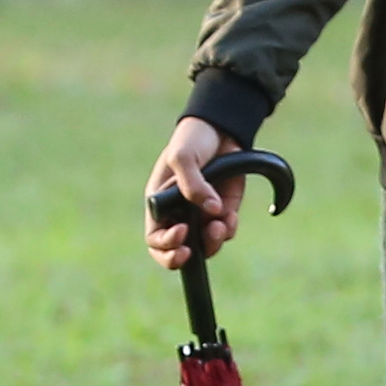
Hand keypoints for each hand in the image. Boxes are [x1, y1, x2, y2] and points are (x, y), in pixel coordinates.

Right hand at [145, 117, 235, 270]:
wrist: (220, 129)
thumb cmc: (191, 141)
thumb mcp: (183, 157)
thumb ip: (192, 183)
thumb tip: (212, 210)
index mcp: (160, 205)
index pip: (155, 238)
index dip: (165, 244)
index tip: (181, 233)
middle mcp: (179, 216)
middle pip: (177, 251)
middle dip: (183, 255)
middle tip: (190, 251)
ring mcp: (202, 216)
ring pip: (205, 246)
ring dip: (212, 243)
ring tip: (219, 226)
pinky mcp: (223, 212)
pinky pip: (225, 232)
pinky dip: (229, 229)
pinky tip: (230, 215)